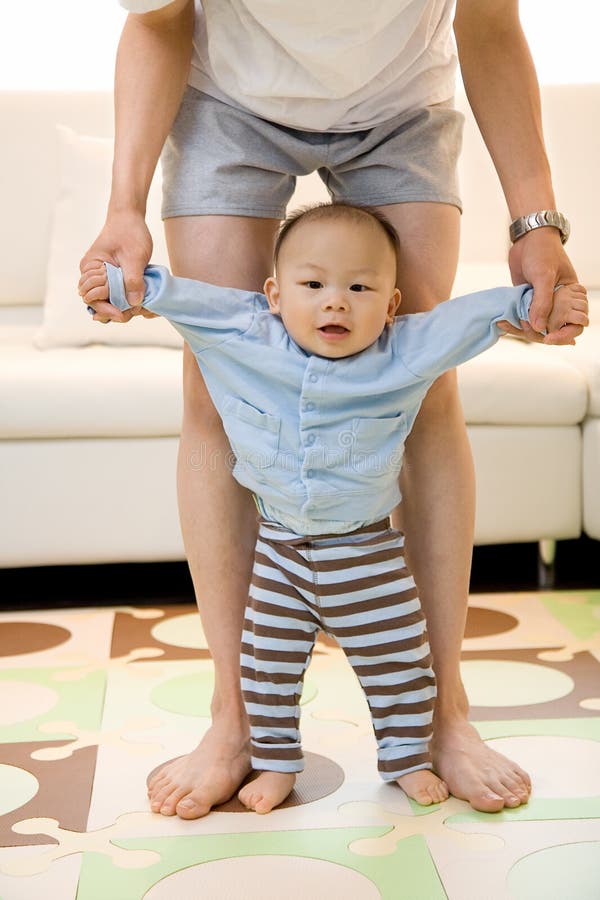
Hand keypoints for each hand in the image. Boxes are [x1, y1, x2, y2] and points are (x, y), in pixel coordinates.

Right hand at [78, 209, 155, 322]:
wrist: (129, 218)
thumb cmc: (129, 232)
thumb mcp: (134, 257)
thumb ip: (133, 280)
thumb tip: (133, 303)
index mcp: (90, 267)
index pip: (91, 297)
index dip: (106, 309)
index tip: (122, 314)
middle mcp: (90, 274)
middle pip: (96, 303)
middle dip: (112, 311)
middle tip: (131, 314)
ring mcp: (99, 276)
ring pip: (104, 300)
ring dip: (117, 307)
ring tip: (134, 310)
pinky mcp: (109, 277)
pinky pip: (111, 294)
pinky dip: (121, 301)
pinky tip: (134, 303)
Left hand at [504, 226, 581, 344]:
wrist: (528, 237)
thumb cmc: (543, 251)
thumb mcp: (544, 276)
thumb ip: (542, 302)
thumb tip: (538, 328)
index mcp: (570, 298)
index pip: (575, 324)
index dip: (564, 335)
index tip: (548, 338)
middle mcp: (557, 303)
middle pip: (552, 330)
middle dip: (537, 333)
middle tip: (521, 326)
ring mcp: (541, 303)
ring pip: (535, 326)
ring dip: (521, 328)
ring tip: (506, 323)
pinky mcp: (526, 301)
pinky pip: (522, 318)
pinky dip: (513, 322)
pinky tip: (502, 322)